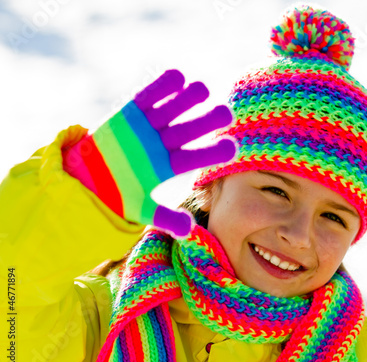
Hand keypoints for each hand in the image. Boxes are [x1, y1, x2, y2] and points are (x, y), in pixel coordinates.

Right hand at [64, 70, 235, 236]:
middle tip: (226, 114)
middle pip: (189, 131)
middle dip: (206, 122)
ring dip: (187, 99)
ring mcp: (148, 127)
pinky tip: (177, 77)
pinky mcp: (131, 112)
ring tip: (201, 89)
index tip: (233, 148)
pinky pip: (147, 97)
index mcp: (168, 165)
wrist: (85, 178)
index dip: (213, 152)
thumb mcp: (140, 208)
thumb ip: (165, 218)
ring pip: (172, 110)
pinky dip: (160, 88)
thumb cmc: (115, 194)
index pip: (195, 158)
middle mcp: (163, 144)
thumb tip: (189, 230)